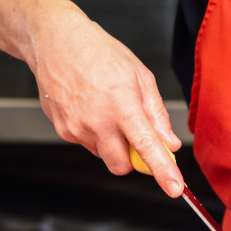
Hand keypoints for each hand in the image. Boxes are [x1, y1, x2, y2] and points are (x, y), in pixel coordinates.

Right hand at [29, 0, 183, 195]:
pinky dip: (94, 134)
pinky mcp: (62, 130)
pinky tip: (90, 107)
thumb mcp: (139, 75)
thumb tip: (170, 142)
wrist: (56, 41)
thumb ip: (157, 113)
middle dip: (132, 159)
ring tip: (107, 108)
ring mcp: (76, 128)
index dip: (163, 170)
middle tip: (135, 134)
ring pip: (103, 155)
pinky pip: (86, 144)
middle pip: (121, 166)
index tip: (174, 188)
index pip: (146, 147)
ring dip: (112, 143)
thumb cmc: (99, 52)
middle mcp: (97, 121)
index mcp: (122, 105)